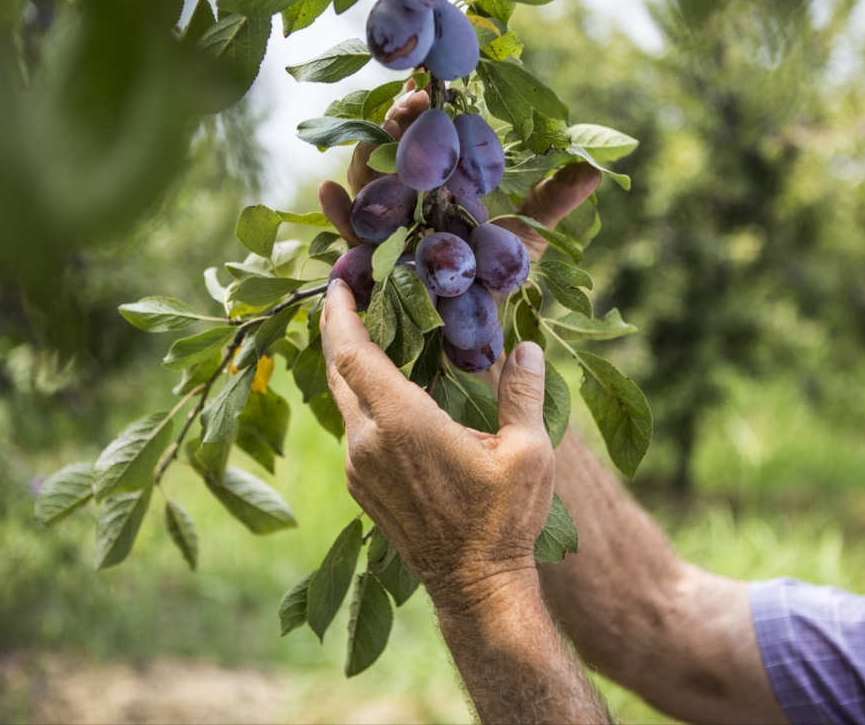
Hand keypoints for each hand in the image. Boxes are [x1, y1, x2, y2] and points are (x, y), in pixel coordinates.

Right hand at [319, 82, 601, 258]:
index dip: (425, 111)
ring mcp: (384, 231)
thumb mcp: (529, 237)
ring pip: (365, 186)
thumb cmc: (499, 282)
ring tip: (378, 142)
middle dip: (398, 127)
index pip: (426, 138)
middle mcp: (408, 202)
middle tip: (414, 105)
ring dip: (366, 161)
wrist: (481, 338)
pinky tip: (327, 192)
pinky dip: (337, 214)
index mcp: (441, 186)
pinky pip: (346, 235)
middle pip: (391, 152)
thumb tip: (599, 167)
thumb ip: (553, 200)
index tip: (436, 90)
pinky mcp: (369, 265)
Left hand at [320, 279, 554, 610]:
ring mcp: (359, 466)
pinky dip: (361, 397)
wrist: (475, 586)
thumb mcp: (527, 451)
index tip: (339, 279)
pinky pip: (352, 427)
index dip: (341, 311)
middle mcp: (368, 440)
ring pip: (343, 399)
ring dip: (351, 363)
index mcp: (402, 421)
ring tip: (375, 331)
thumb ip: (523, 392)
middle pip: (337, 369)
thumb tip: (526, 346)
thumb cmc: (504, 519)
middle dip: (340, 326)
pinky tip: (387, 389)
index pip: (353, 351)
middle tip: (352, 291)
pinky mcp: (361, 486)